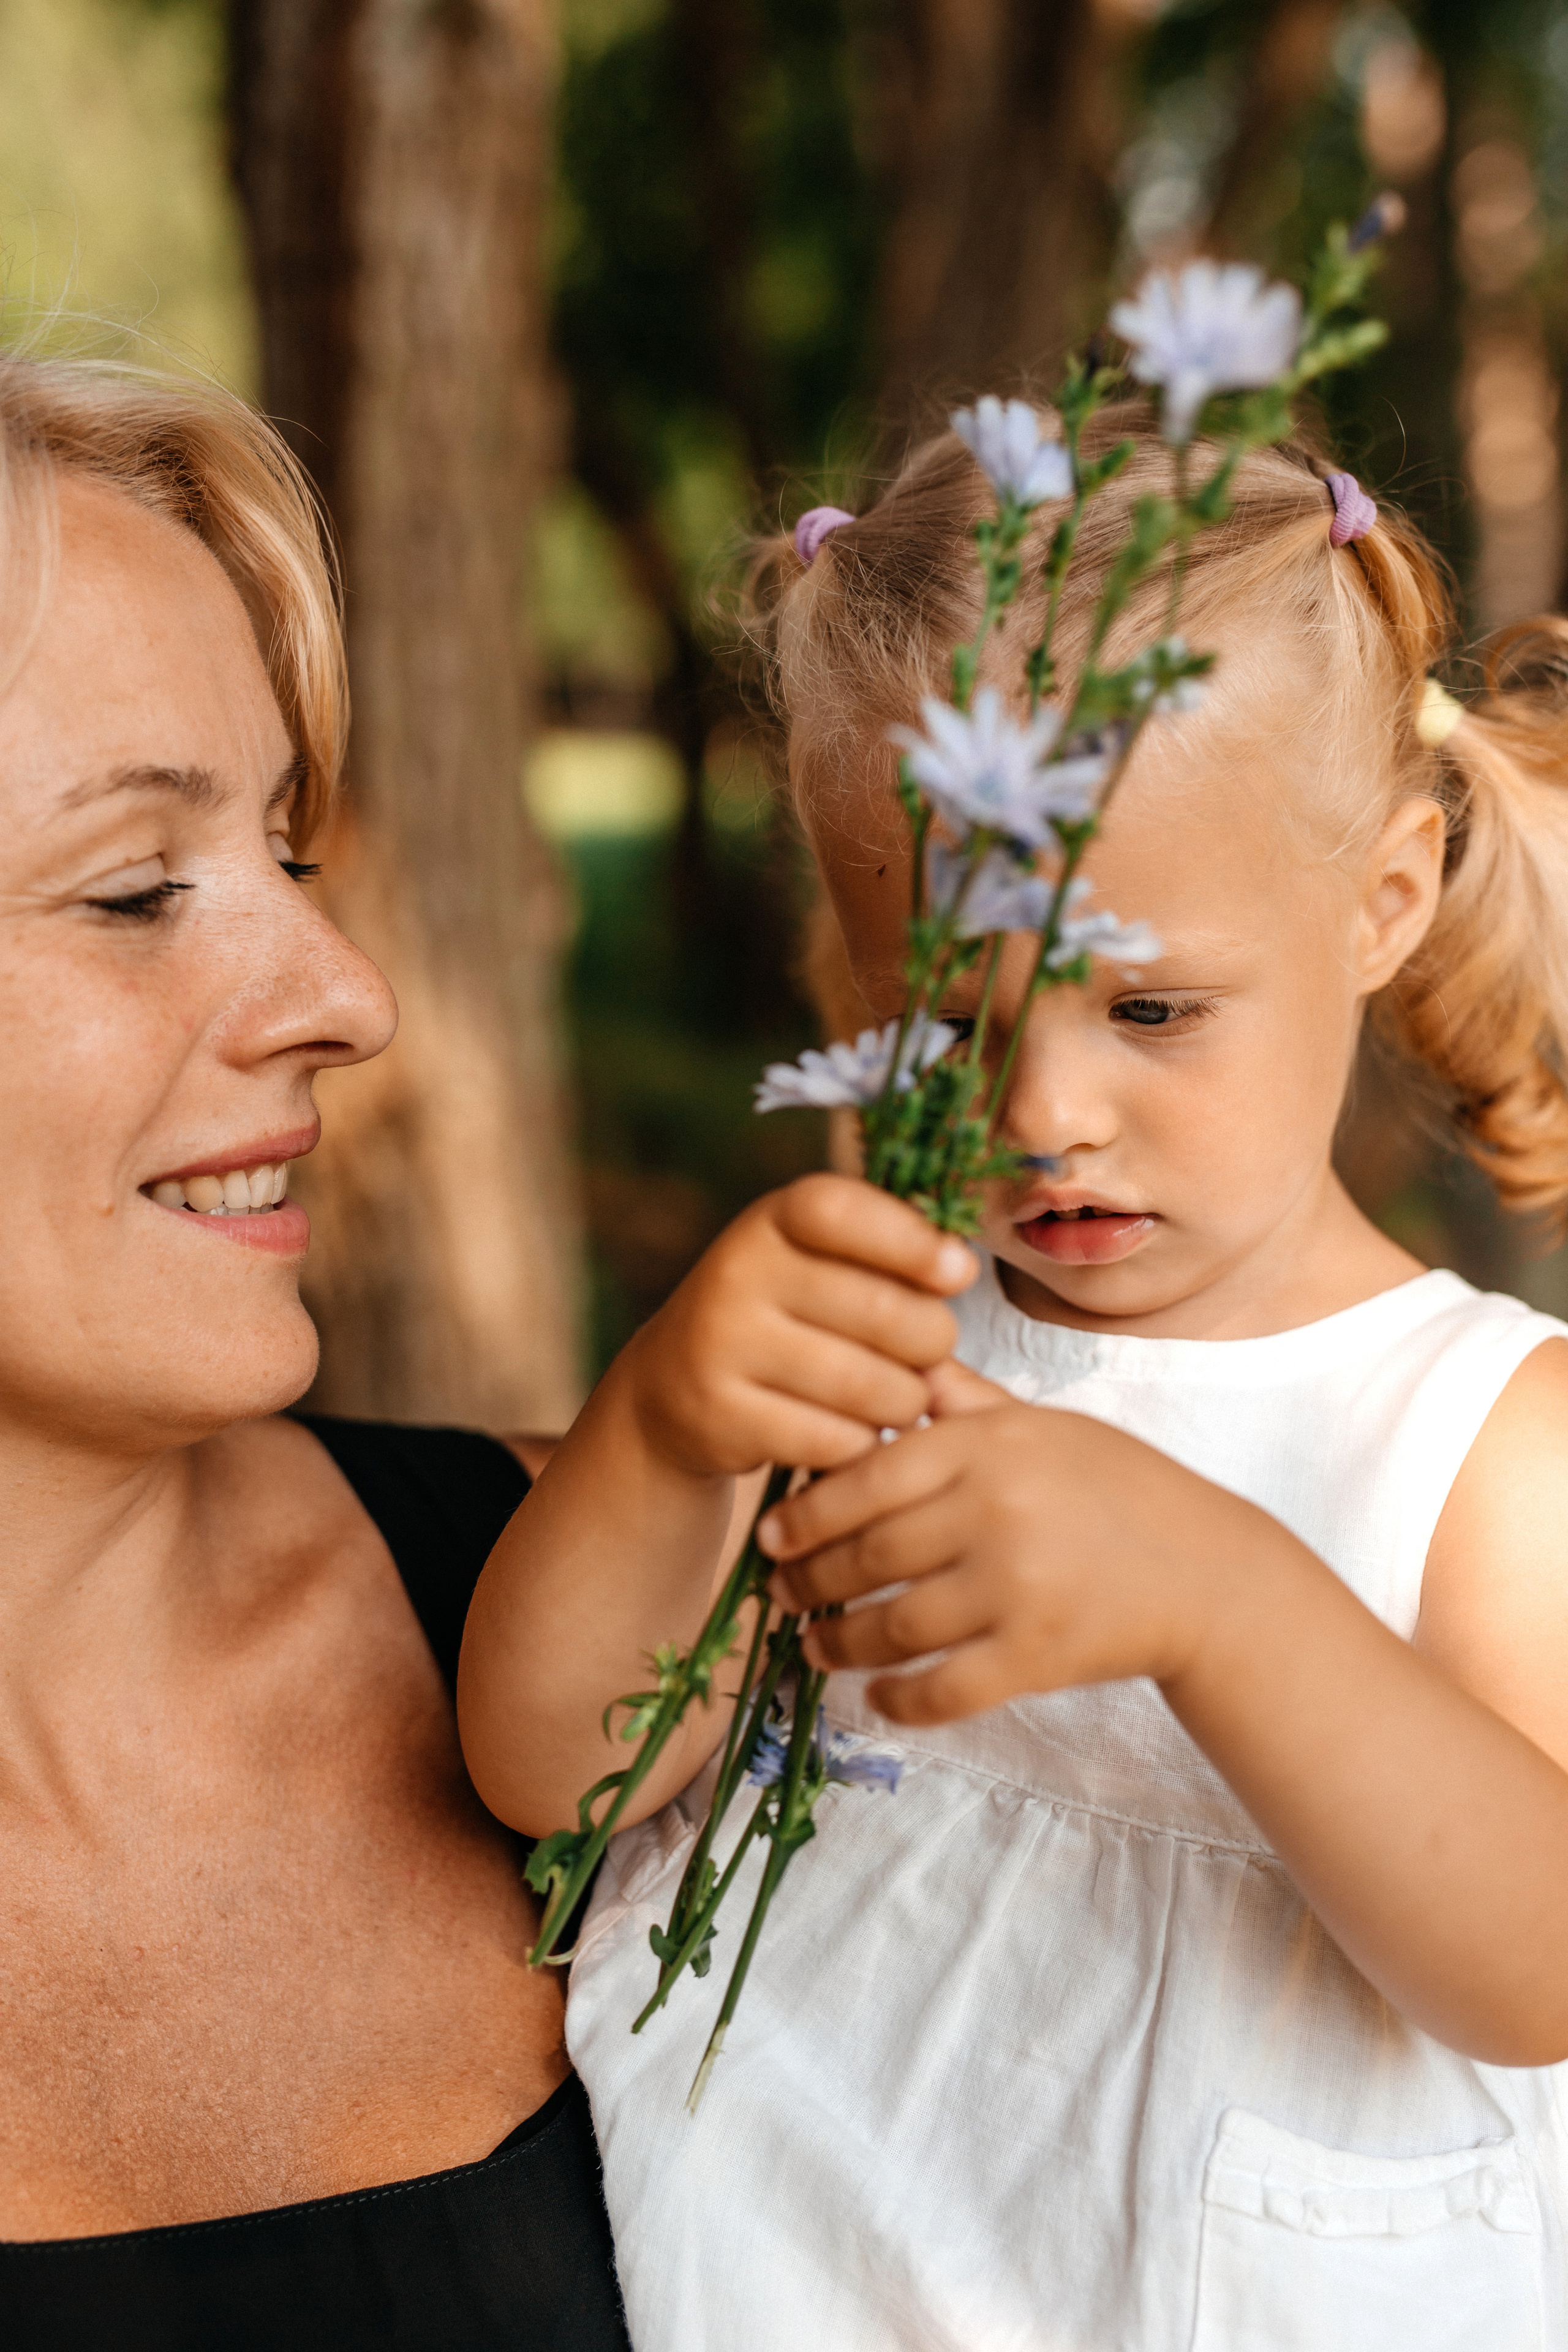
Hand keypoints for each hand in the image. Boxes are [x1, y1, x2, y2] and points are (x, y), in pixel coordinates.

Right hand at [623, 1175, 974, 1481]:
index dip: (909, 1240)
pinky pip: (834, 1441)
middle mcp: (736, 1273)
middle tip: (927, 1354)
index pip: (840, 1212)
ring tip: (896, 1398)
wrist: (672, 1387)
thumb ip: (887, 1249)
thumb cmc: (783, 1314)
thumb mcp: (817, 1260)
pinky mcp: (719, 1416)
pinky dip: (861, 1446)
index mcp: (770, 1221)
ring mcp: (722, 1345)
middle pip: (882, 1312)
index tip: (958, 1273)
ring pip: (867, 1387)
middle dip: (931, 1342)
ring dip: (903, 1401)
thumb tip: (959, 1265)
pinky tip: (853, 1434)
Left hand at [759, 1359, 1244, 1723]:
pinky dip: (898, 1700)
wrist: (1208, 1573)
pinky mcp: (1037, 1656)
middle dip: (810, 1580)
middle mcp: (997, 1511)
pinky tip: (877, 1697)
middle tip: (780, 1593)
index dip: (808, 1512)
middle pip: (870, 1554)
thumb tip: (897, 1362)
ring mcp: (1017, 1587)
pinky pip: (941, 1689)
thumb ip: (967, 1401)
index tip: (774, 1534)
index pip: (868, 1477)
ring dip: (838, 1644)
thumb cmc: (1119, 1489)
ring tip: (812, 1646)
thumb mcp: (1045, 1426)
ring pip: (893, 1627)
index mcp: (991, 1446)